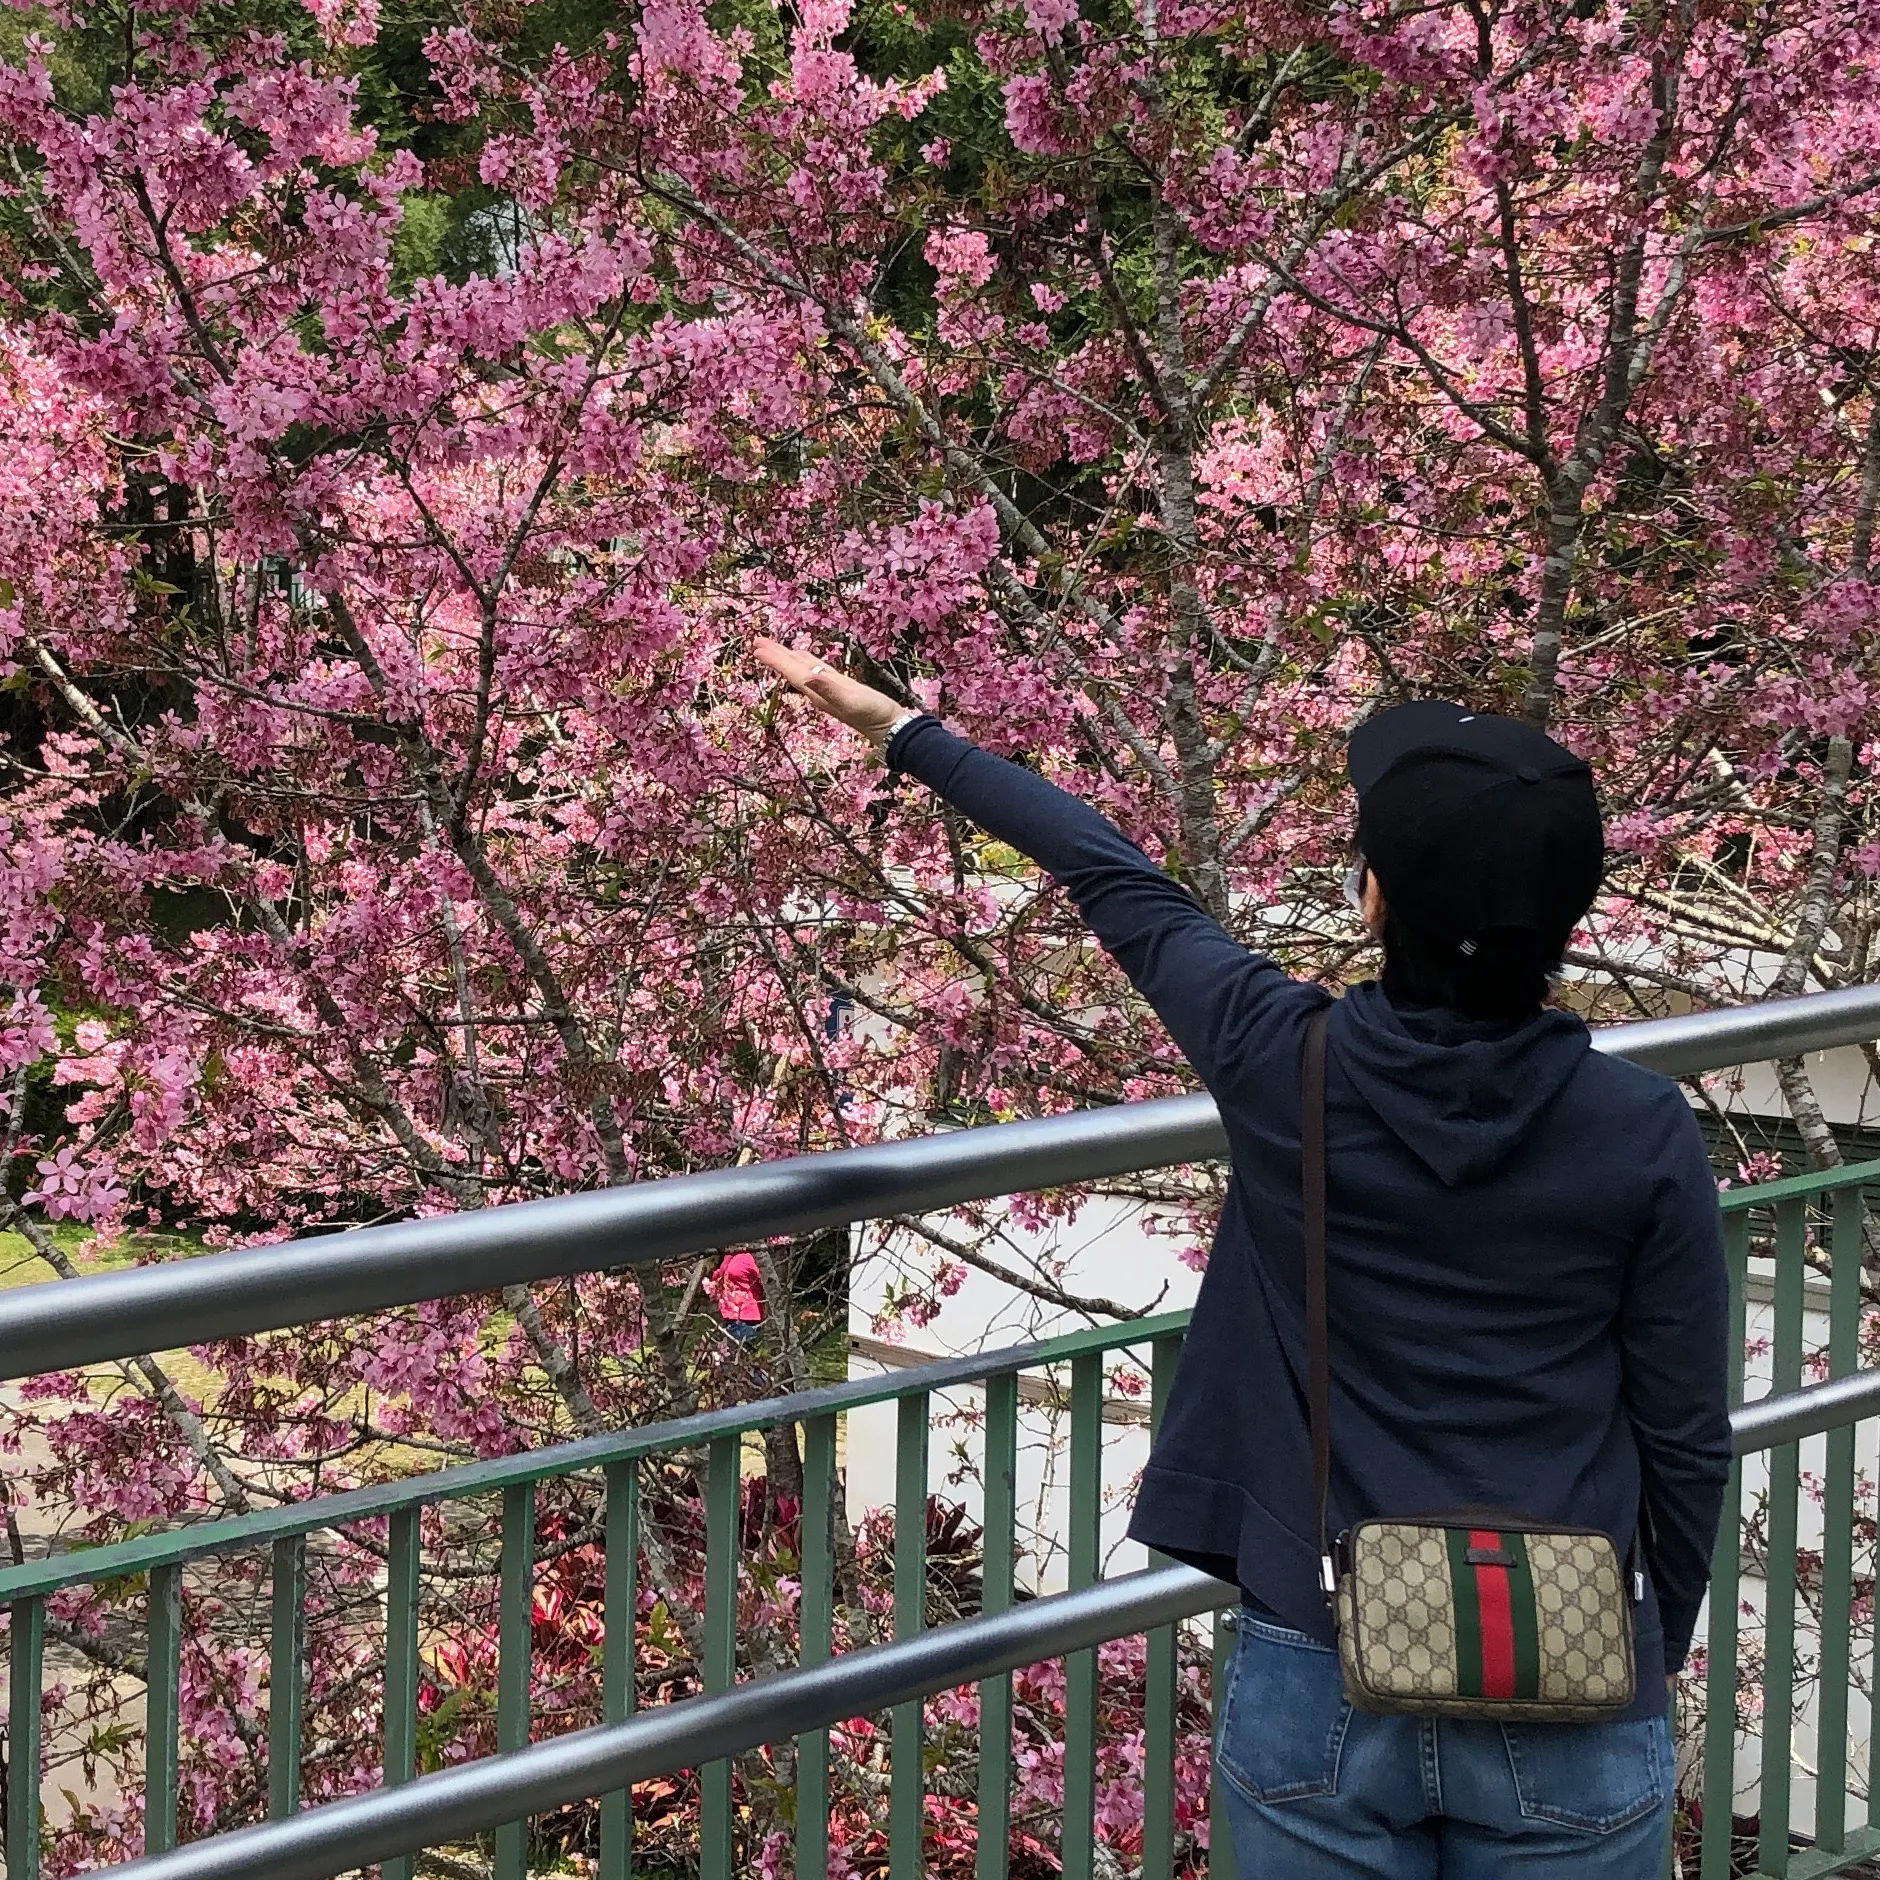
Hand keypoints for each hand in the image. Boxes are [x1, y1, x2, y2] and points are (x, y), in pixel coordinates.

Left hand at [754, 638, 906, 744]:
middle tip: (756, 642)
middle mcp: (819, 691)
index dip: (775, 660)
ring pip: (803, 670)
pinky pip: (818, 670)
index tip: (757, 648)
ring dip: (788, 659)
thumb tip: (807, 678)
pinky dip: (808, 662)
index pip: (792, 673)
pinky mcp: (841, 687)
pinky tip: (805, 659)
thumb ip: (830, 689)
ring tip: (774, 648)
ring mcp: (829, 689)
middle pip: (793, 670)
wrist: (890, 727)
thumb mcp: (852, 701)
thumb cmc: (874, 715)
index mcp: (818, 693)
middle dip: (776, 656)